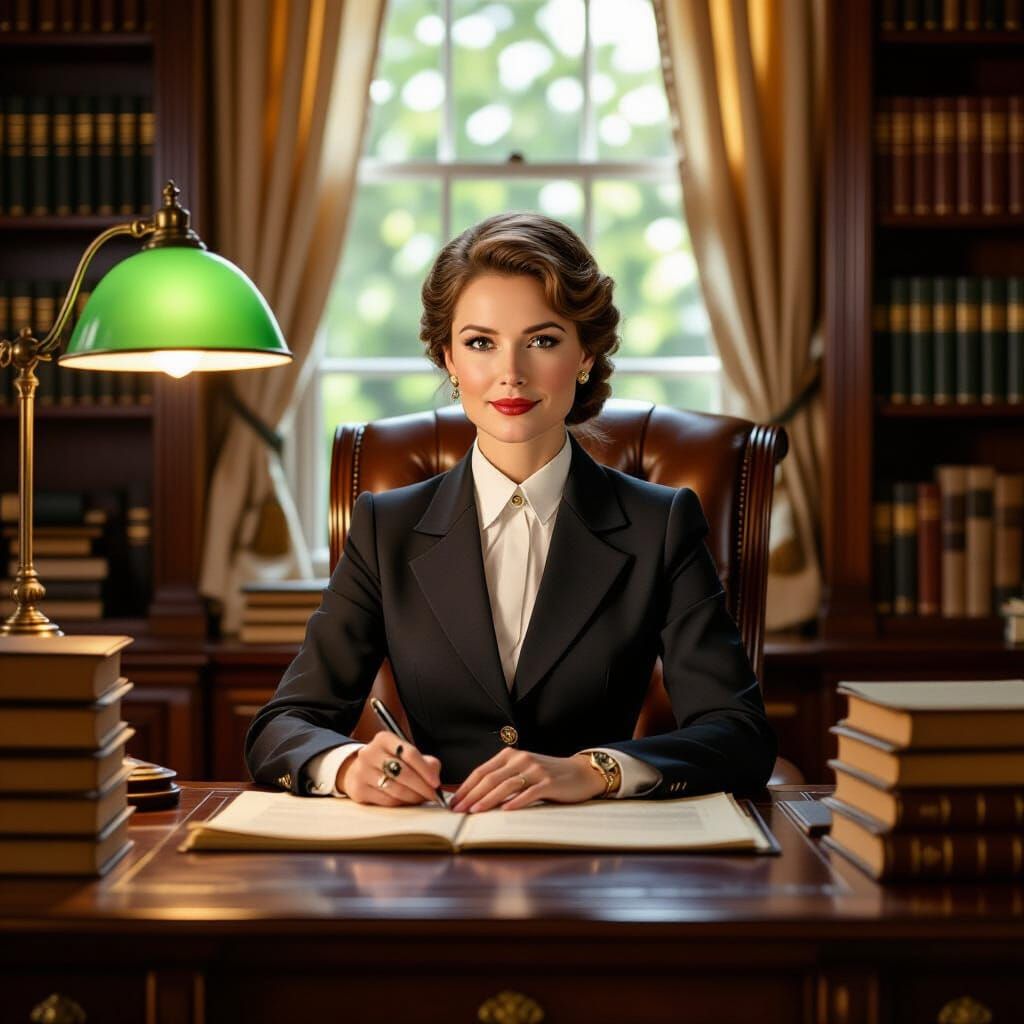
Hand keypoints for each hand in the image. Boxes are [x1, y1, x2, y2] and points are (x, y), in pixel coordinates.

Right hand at [336, 731, 441, 805]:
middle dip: (422, 787)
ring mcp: (362, 772)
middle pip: (403, 773)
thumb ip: (424, 762)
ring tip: (421, 798)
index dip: (425, 770)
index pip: (409, 753)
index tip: (436, 782)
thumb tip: (434, 776)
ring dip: (413, 797)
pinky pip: (386, 801)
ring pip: (395, 789)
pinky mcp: (359, 790)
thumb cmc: (388, 761)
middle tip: (432, 794)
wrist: (359, 769)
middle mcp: (370, 753)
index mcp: (384, 739)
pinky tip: (407, 801)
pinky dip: (401, 803)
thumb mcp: (405, 754)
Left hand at [451, 749, 605, 812]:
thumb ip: (502, 779)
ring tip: (474, 811)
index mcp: (510, 755)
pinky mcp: (549, 782)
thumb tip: (473, 797)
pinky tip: (505, 811)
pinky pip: (529, 793)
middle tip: (457, 811)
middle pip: (490, 778)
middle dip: (470, 795)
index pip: (481, 771)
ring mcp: (535, 770)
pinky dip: (515, 802)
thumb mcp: (522, 771)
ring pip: (505, 785)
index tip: (452, 802)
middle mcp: (521, 759)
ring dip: (488, 800)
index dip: (465, 787)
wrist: (580, 773)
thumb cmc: (547, 775)